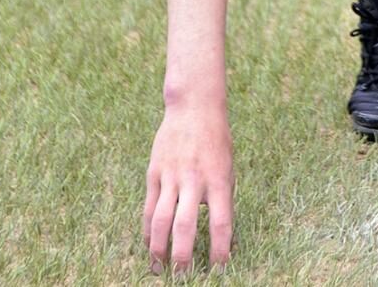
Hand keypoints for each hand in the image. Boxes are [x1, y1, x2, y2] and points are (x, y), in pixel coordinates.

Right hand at [143, 107, 233, 274]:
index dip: (220, 249)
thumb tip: (224, 236)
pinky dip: (149, 230)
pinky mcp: (154, 173)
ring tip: (160, 269)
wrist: (194, 108)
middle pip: (185, 226)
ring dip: (159, 249)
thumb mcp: (228, 168)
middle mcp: (194, 180)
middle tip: (183, 276)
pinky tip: (150, 245)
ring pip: (161, 220)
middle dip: (183, 256)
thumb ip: (223, 199)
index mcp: (219, 180)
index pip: (221, 223)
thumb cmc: (216, 142)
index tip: (219, 269)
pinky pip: (149, 208)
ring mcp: (171, 176)